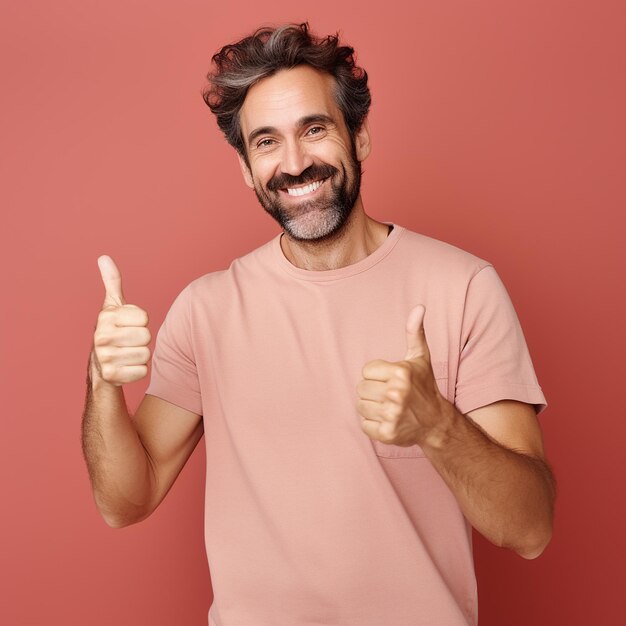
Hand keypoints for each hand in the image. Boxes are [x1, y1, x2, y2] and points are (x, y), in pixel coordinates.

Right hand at [91, 255, 150, 385]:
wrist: (99, 364)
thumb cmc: (113, 329)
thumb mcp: (113, 305)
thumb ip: (112, 282)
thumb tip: (104, 257)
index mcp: (106, 317)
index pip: (144, 317)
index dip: (141, 321)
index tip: (129, 324)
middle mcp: (101, 336)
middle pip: (146, 336)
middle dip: (142, 339)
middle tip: (129, 341)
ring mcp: (105, 357)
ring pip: (146, 354)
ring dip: (141, 355)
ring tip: (126, 353)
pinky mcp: (112, 376)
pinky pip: (142, 371)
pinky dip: (138, 370)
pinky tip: (125, 366)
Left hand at [356, 305, 449, 447]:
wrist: (436, 423)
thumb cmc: (424, 386)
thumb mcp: (420, 358)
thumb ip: (415, 332)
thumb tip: (418, 307)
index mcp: (401, 373)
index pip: (366, 370)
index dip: (377, 375)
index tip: (392, 380)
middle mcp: (396, 393)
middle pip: (360, 388)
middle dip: (372, 391)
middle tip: (390, 395)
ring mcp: (392, 415)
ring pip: (360, 406)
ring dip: (371, 408)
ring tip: (389, 407)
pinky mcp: (387, 433)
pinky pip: (363, 425)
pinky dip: (372, 425)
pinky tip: (387, 420)